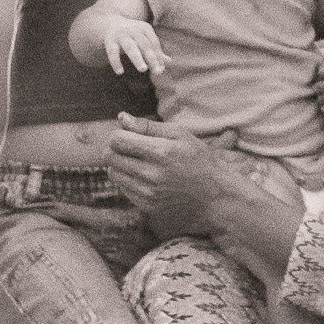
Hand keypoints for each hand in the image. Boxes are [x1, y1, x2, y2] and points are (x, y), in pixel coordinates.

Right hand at [97, 15, 165, 75]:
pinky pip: (112, 52)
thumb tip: (169, 62)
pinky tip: (120, 72)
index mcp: (145, 28)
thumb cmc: (132, 35)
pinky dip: (116, 62)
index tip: (161, 70)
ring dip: (138, 58)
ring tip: (144, 70)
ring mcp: (121, 34)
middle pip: (145, 45)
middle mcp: (134, 30)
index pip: (154, 44)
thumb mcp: (143, 39)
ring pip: (131, 47)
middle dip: (152, 58)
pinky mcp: (110, 40)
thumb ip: (155, 51)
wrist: (109, 23)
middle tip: (158, 72)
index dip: (158, 56)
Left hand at [106, 115, 238, 236]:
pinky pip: (123, 188)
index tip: (128, 135)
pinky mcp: (147, 205)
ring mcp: (148, 193)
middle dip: (115, 148)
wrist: (213, 193)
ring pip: (113, 173)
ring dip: (119, 164)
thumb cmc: (197, 158)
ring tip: (138, 161)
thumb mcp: (179, 134)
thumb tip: (121, 117)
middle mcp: (151, 174)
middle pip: (110, 157)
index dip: (118, 134)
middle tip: (129, 146)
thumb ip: (148, 126)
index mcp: (160, 152)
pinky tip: (144, 176)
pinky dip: (127, 180)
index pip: (116, 140)